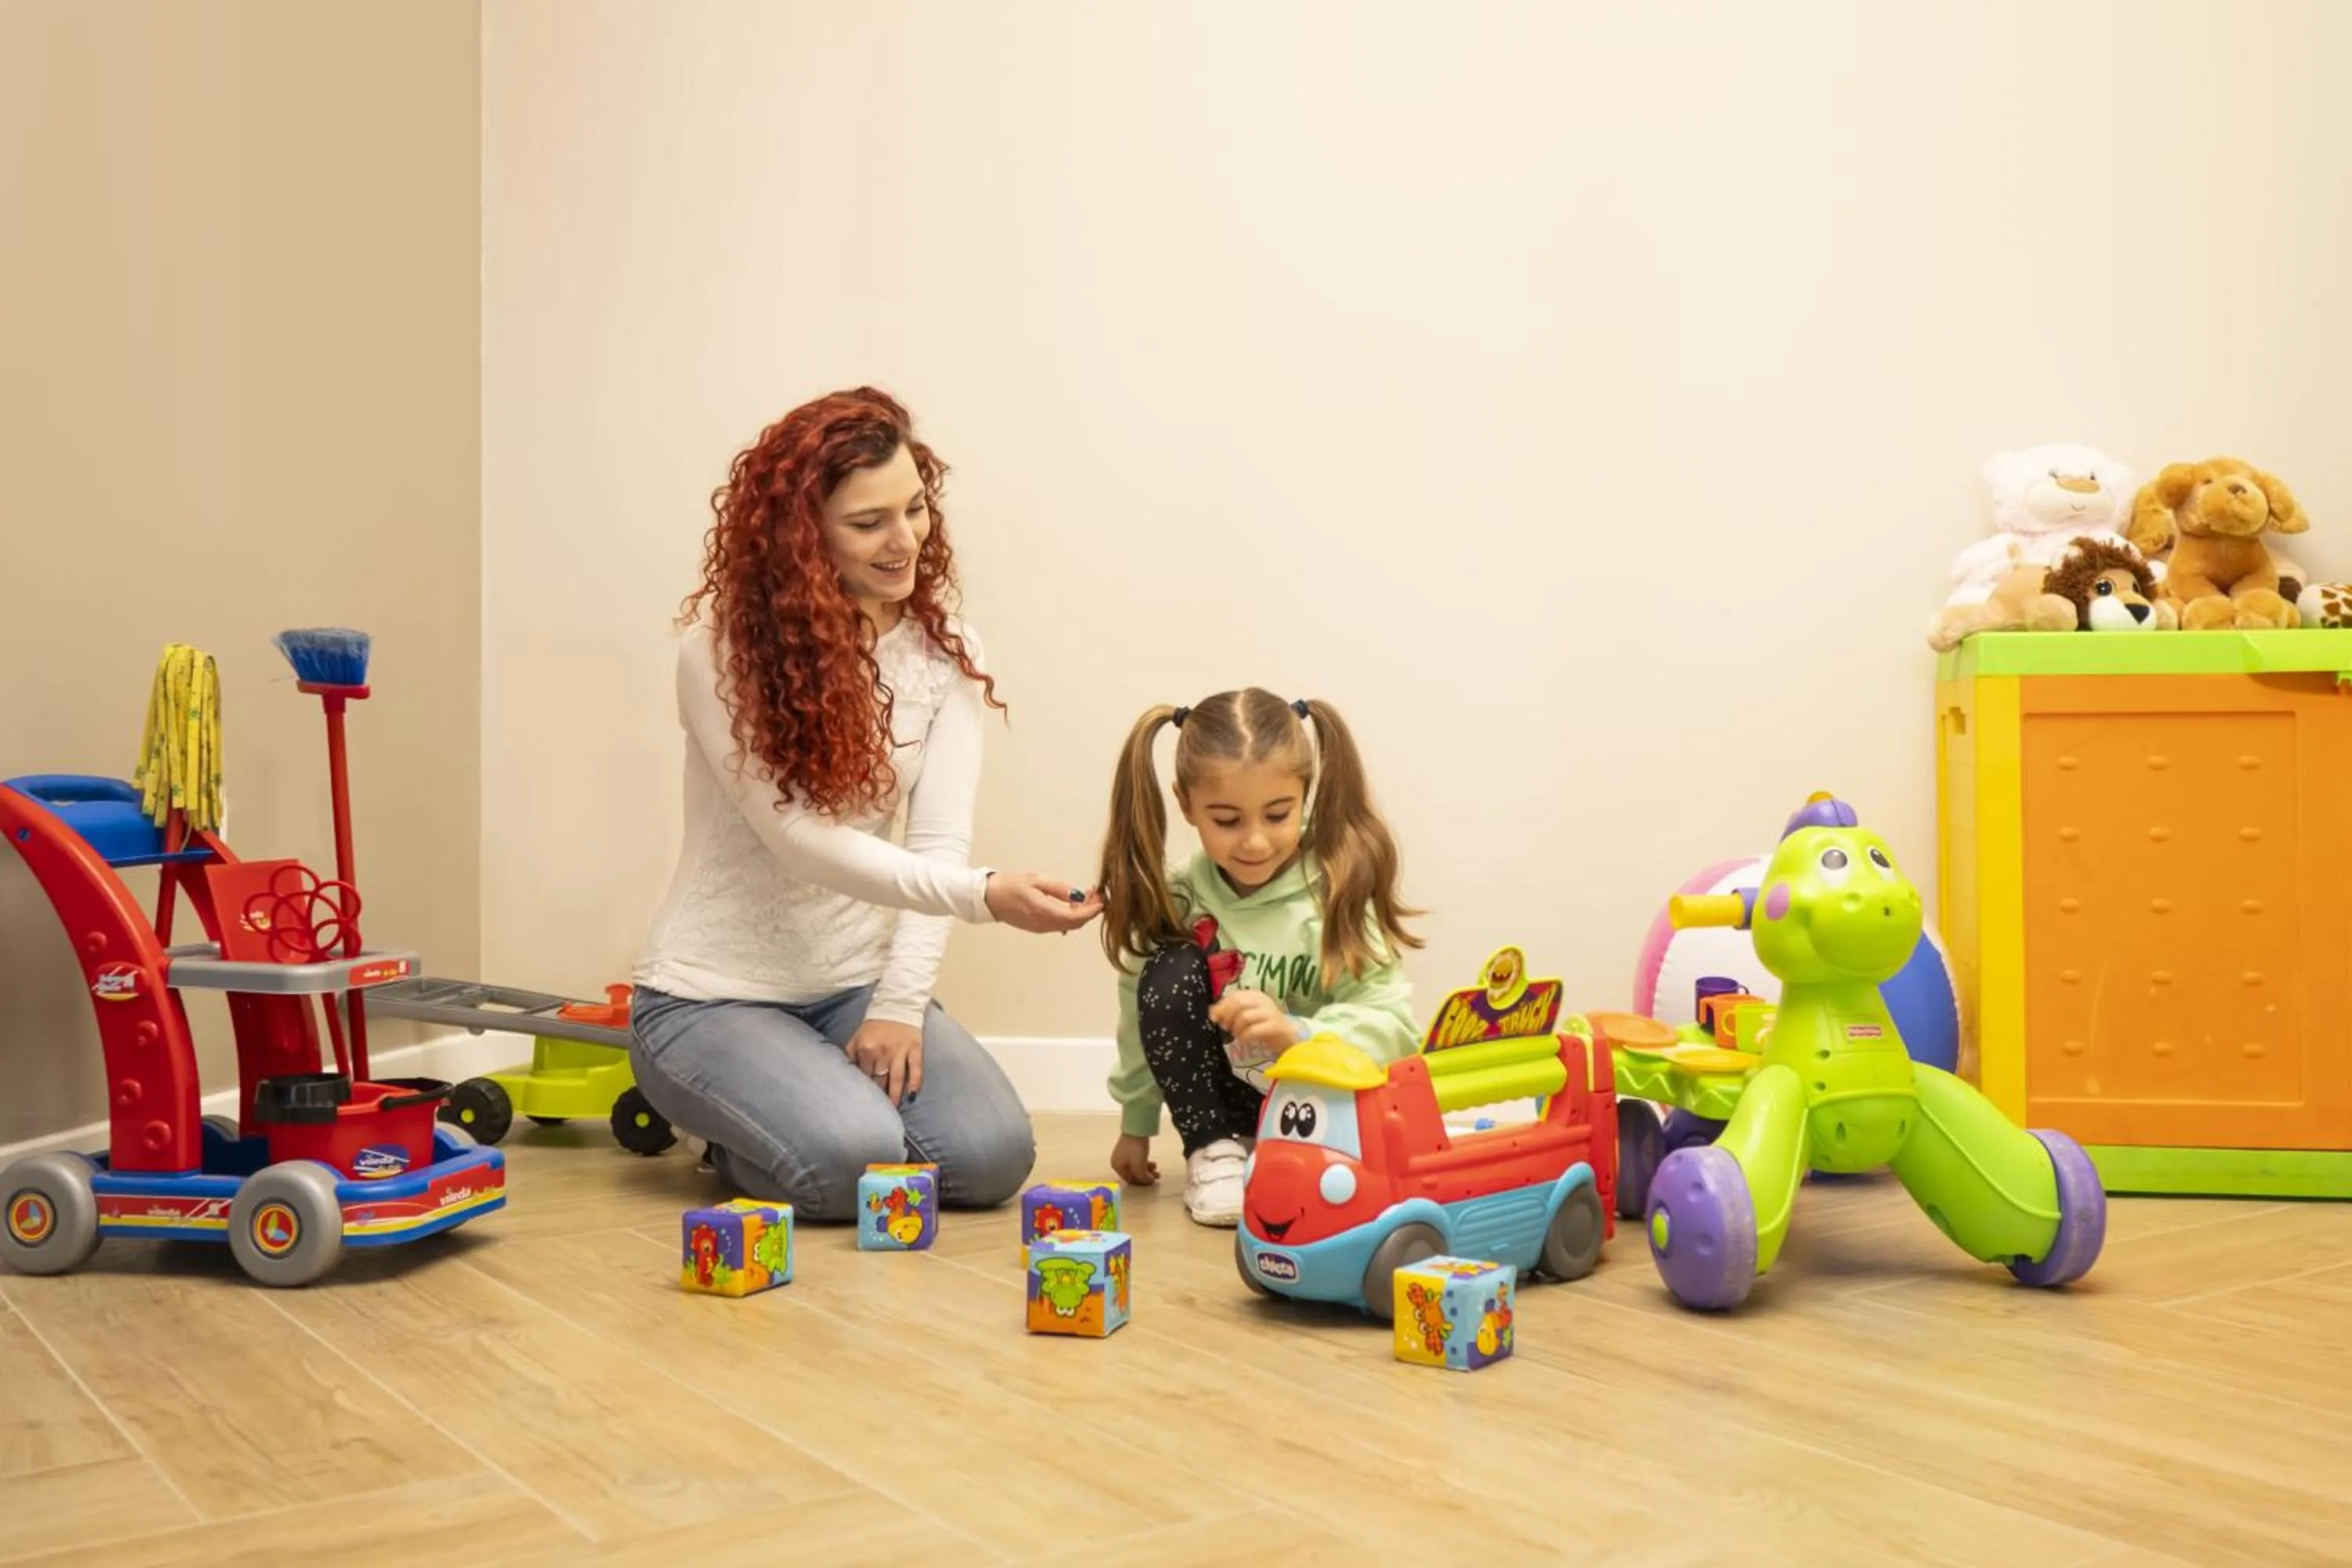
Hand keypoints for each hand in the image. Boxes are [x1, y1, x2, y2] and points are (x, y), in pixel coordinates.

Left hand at [846, 1019, 923, 1104]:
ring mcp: (900, 1051)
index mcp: (866, 1049)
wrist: (896, 1005)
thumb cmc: (875, 1024)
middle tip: (878, 1111)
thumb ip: (850, 1054)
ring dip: (895, 1095)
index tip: (864, 1101)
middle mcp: (882, 1051)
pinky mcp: (915, 1048)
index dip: (864, 1088)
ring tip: (893, 1109)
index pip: (864, 1075)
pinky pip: (916, 1068)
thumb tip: (846, 1073)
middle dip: (878, 1095)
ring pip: (897, 1078)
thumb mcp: (857, 1037)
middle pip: (879, 1079)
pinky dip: (915, 1082)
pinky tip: (913, 1094)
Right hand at [985, 872, 1102, 933]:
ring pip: (1068, 925)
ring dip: (1081, 913)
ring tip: (1086, 896)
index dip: (1092, 910)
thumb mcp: (1036, 880)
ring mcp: (1040, 928)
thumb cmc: (1008, 886)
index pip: (1076, 918)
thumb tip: (1078, 896)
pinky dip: (1070, 916)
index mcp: (1044, 912)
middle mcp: (1043, 924)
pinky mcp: (1037, 927)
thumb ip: (1059, 889)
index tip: (1102, 900)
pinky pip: (1060, 924)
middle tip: (1096, 895)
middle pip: (1075, 924)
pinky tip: (1072, 904)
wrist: (987, 897)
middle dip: (1090, 911)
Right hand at [1110, 1133, 1159, 1185]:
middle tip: (1156, 1176)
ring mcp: (1123, 1154)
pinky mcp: (1130, 1148)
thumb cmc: (1135, 1149)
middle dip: (1145, 1176)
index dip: (1141, 1183)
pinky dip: (1145, 1163)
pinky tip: (1153, 1164)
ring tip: (1156, 1170)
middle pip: (1133, 1174)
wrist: (1136, 1129)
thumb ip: (1143, 1178)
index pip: (1129, 1179)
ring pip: (1137, 1167)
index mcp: (1117, 1166)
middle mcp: (1118, 1161)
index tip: (1151, 1182)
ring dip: (1147, 1170)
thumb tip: (1148, 1182)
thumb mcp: (1139, 1167)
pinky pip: (1138, 1160)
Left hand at [1209, 988, 1297, 1057]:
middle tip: (1226, 1027)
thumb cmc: (1264, 1024)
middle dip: (1227, 1016)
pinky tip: (1246, 1040)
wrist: (1288, 1035)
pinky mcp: (1274, 1026)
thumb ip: (1231, 1011)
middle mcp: (1262, 1000)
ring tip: (1238, 1035)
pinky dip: (1245, 1037)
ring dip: (1236, 1029)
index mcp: (1255, 995)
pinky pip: (1253, 1030)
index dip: (1221, 1006)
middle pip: (1238, 1003)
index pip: (1234, 995)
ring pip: (1244, 1017)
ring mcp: (1270, 1012)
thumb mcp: (1247, 1015)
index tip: (1214, 1018)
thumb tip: (1212, 1011)